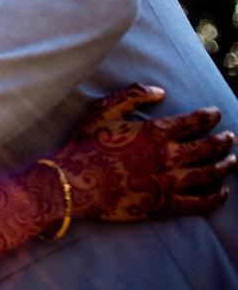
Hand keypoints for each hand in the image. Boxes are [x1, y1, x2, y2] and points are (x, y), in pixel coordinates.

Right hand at [54, 83, 235, 220]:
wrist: (74, 183)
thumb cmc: (86, 144)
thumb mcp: (102, 110)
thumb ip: (132, 94)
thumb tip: (160, 91)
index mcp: (155, 132)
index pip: (195, 121)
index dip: (209, 115)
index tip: (214, 113)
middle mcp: (168, 156)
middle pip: (209, 148)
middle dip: (224, 140)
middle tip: (230, 137)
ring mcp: (169, 182)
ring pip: (210, 173)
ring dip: (225, 165)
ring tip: (232, 159)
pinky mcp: (165, 204)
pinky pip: (200, 202)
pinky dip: (216, 197)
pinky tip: (222, 192)